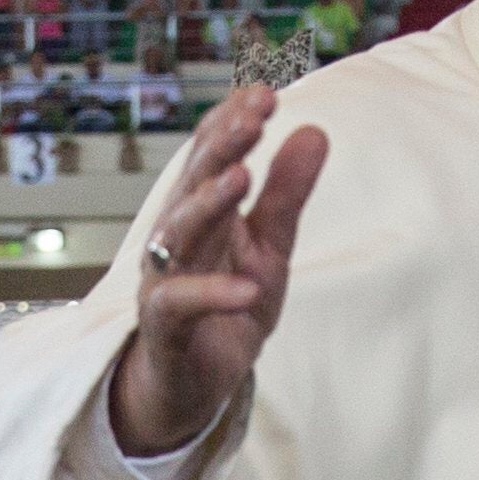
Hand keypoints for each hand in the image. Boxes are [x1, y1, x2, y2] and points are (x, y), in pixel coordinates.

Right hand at [110, 82, 326, 453]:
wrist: (190, 387)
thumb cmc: (226, 310)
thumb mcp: (270, 250)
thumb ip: (287, 196)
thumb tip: (315, 132)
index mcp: (202, 212)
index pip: (211, 155)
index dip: (233, 123)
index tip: (265, 92)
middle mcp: (176, 237)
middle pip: (193, 182)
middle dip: (223, 144)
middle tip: (255, 112)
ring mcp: (164, 279)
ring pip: (178, 233)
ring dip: (209, 203)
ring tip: (243, 177)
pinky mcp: (163, 327)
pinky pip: (180, 304)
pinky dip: (212, 294)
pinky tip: (246, 286)